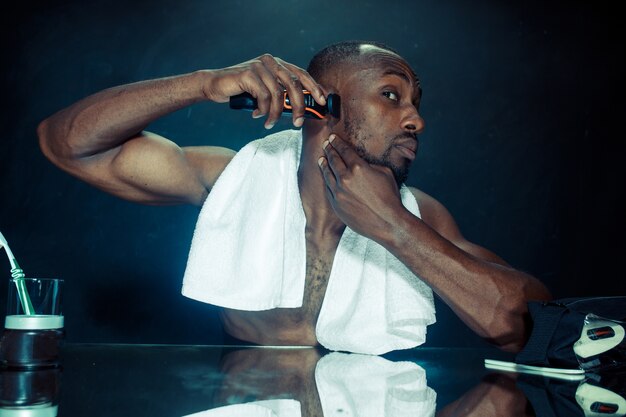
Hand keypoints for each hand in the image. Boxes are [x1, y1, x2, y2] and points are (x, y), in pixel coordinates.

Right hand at [201, 54, 325, 128]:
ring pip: (278, 94)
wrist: (214, 84)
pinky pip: (264, 96)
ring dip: (276, 114)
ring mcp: (259, 65)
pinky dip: (263, 110)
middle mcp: (270, 61)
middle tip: (298, 123)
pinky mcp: (249, 73)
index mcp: (277, 63)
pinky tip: (257, 115)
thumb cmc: (241, 90)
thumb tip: (299, 110)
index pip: (301, 74)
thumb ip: (279, 94)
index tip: (321, 102)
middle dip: (299, 107)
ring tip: (270, 124)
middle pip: (294, 85)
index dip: (314, 87)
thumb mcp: (264, 90)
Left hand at [317, 134, 405, 240]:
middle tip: (326, 144)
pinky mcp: (336, 205)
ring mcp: (339, 192)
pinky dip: (326, 180)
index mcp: (358, 168)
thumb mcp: (385, 173)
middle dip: (329, 150)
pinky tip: (326, 177)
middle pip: (333, 160)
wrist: (387, 223)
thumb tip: (362, 163)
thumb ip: (370, 165)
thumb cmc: (390, 198)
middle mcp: (345, 178)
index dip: (337, 142)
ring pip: (327, 174)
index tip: (332, 137)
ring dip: (324, 164)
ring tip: (321, 159)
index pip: (344, 150)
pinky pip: (328, 189)